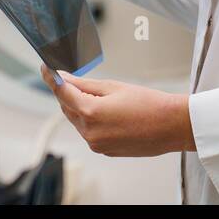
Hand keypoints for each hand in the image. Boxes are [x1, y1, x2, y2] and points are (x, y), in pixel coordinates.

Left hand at [40, 65, 195, 155]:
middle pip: (67, 109)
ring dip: (79, 107)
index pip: (62, 93)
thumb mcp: (114, 87)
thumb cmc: (148, 103)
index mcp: (91, 113)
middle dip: (67, 93)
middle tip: (71, 77)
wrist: (172, 126)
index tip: (46, 68)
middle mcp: (90, 133)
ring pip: (77, 121)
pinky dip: (91, 120)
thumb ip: (84, 84)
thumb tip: (64, 79)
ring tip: (97, 94)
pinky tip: (106, 110)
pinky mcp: (105, 151)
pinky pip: (89, 132)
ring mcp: (97, 145)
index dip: (51, 79)